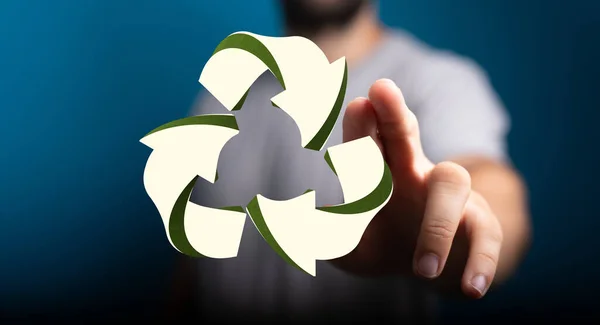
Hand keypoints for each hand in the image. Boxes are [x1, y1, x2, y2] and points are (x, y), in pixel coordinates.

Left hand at [333, 79, 503, 298]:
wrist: (423, 268)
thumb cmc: (380, 244)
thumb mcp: (348, 248)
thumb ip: (325, 240)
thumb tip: (292, 229)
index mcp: (378, 173)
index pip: (367, 142)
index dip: (361, 124)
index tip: (356, 104)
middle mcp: (414, 173)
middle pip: (404, 136)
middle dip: (393, 115)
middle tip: (381, 90)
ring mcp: (449, 195)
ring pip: (450, 183)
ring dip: (436, 224)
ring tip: (423, 271)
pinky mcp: (479, 223)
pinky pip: (487, 234)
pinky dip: (482, 260)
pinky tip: (472, 288)